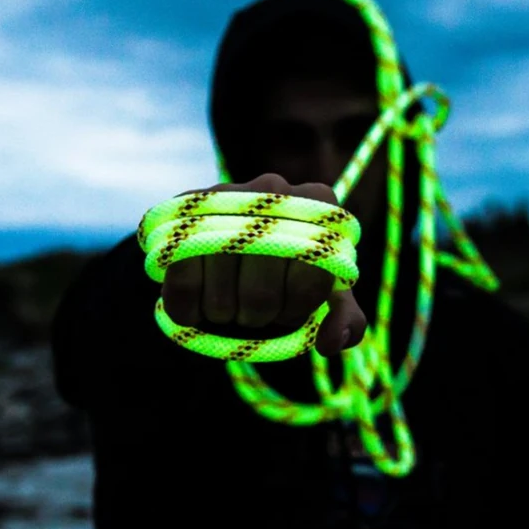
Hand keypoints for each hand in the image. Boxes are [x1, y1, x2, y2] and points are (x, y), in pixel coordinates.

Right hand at [160, 173, 367, 356]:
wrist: (232, 254)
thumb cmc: (287, 278)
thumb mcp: (324, 297)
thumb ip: (346, 321)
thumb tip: (330, 342)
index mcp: (320, 202)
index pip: (313, 273)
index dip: (297, 307)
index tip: (289, 308)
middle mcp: (273, 186)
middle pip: (262, 291)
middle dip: (260, 314)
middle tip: (256, 308)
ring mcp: (224, 194)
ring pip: (223, 294)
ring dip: (224, 314)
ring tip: (229, 299)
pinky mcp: (182, 213)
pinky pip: (182, 280)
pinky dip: (188, 310)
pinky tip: (197, 305)